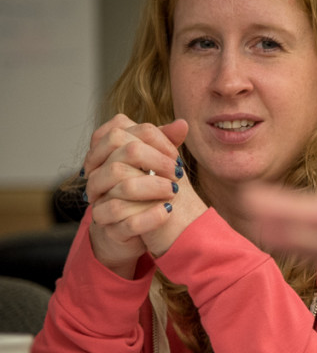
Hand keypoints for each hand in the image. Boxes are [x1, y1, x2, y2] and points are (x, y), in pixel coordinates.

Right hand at [83, 115, 186, 276]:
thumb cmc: (143, 190)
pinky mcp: (109, 227)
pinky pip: (127, 218)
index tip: (174, 152)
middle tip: (178, 171)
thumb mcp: (154, 164)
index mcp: (106, 154)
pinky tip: (168, 210)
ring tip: (175, 190)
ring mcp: (100, 200)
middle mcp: (98, 174)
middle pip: (122, 153)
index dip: (153, 138)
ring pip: (123, 184)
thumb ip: (165, 143)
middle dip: (156, 160)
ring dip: (155, 186)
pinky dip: (151, 214)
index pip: (120, 130)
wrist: (130, 229)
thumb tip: (183, 123)